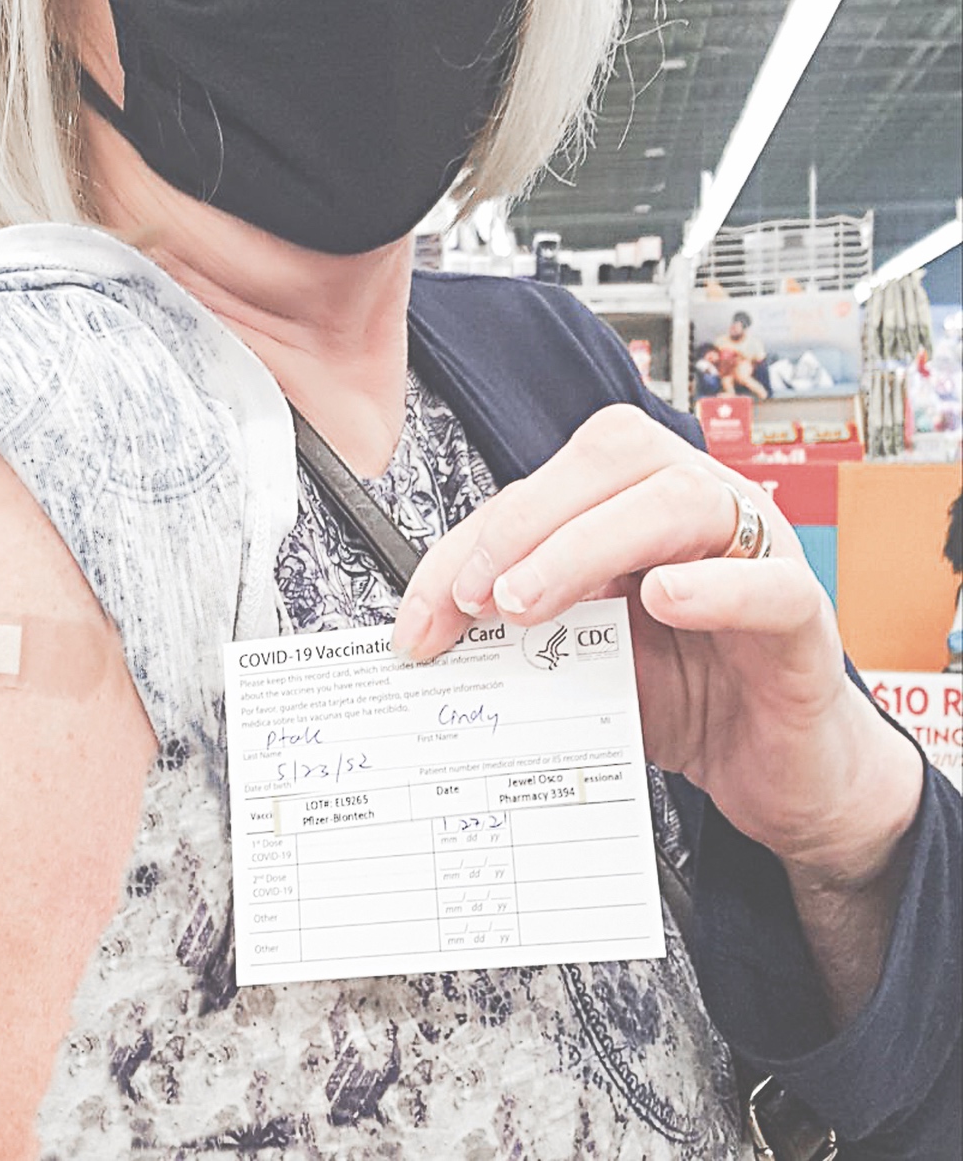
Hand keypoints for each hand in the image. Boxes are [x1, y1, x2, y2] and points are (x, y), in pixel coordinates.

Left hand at [390, 404, 921, 883]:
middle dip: (527, 521)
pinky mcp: (802, 617)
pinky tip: (663, 600)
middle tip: (475, 597)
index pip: (547, 483)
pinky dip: (713, 587)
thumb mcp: (585, 657)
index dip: (475, 538)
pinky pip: (768, 584)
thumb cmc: (687, 695)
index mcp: (637, 501)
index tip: (425, 614)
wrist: (782, 770)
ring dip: (590, 543)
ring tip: (530, 604)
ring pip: (681, 500)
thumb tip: (431, 632)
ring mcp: (759, 551)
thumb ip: (526, 627)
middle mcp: (700, 505)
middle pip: (615, 457)